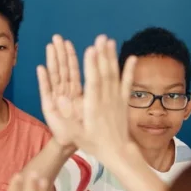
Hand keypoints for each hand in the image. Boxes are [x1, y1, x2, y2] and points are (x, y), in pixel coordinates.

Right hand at [42, 35, 137, 162]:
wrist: (117, 152)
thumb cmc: (94, 144)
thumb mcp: (78, 134)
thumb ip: (69, 119)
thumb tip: (58, 100)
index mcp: (93, 107)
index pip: (93, 82)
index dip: (92, 65)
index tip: (90, 50)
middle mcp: (106, 100)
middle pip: (104, 74)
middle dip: (102, 55)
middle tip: (100, 38)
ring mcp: (116, 99)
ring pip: (115, 75)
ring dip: (112, 57)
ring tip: (110, 41)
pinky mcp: (123, 101)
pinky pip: (127, 83)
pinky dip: (130, 70)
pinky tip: (132, 58)